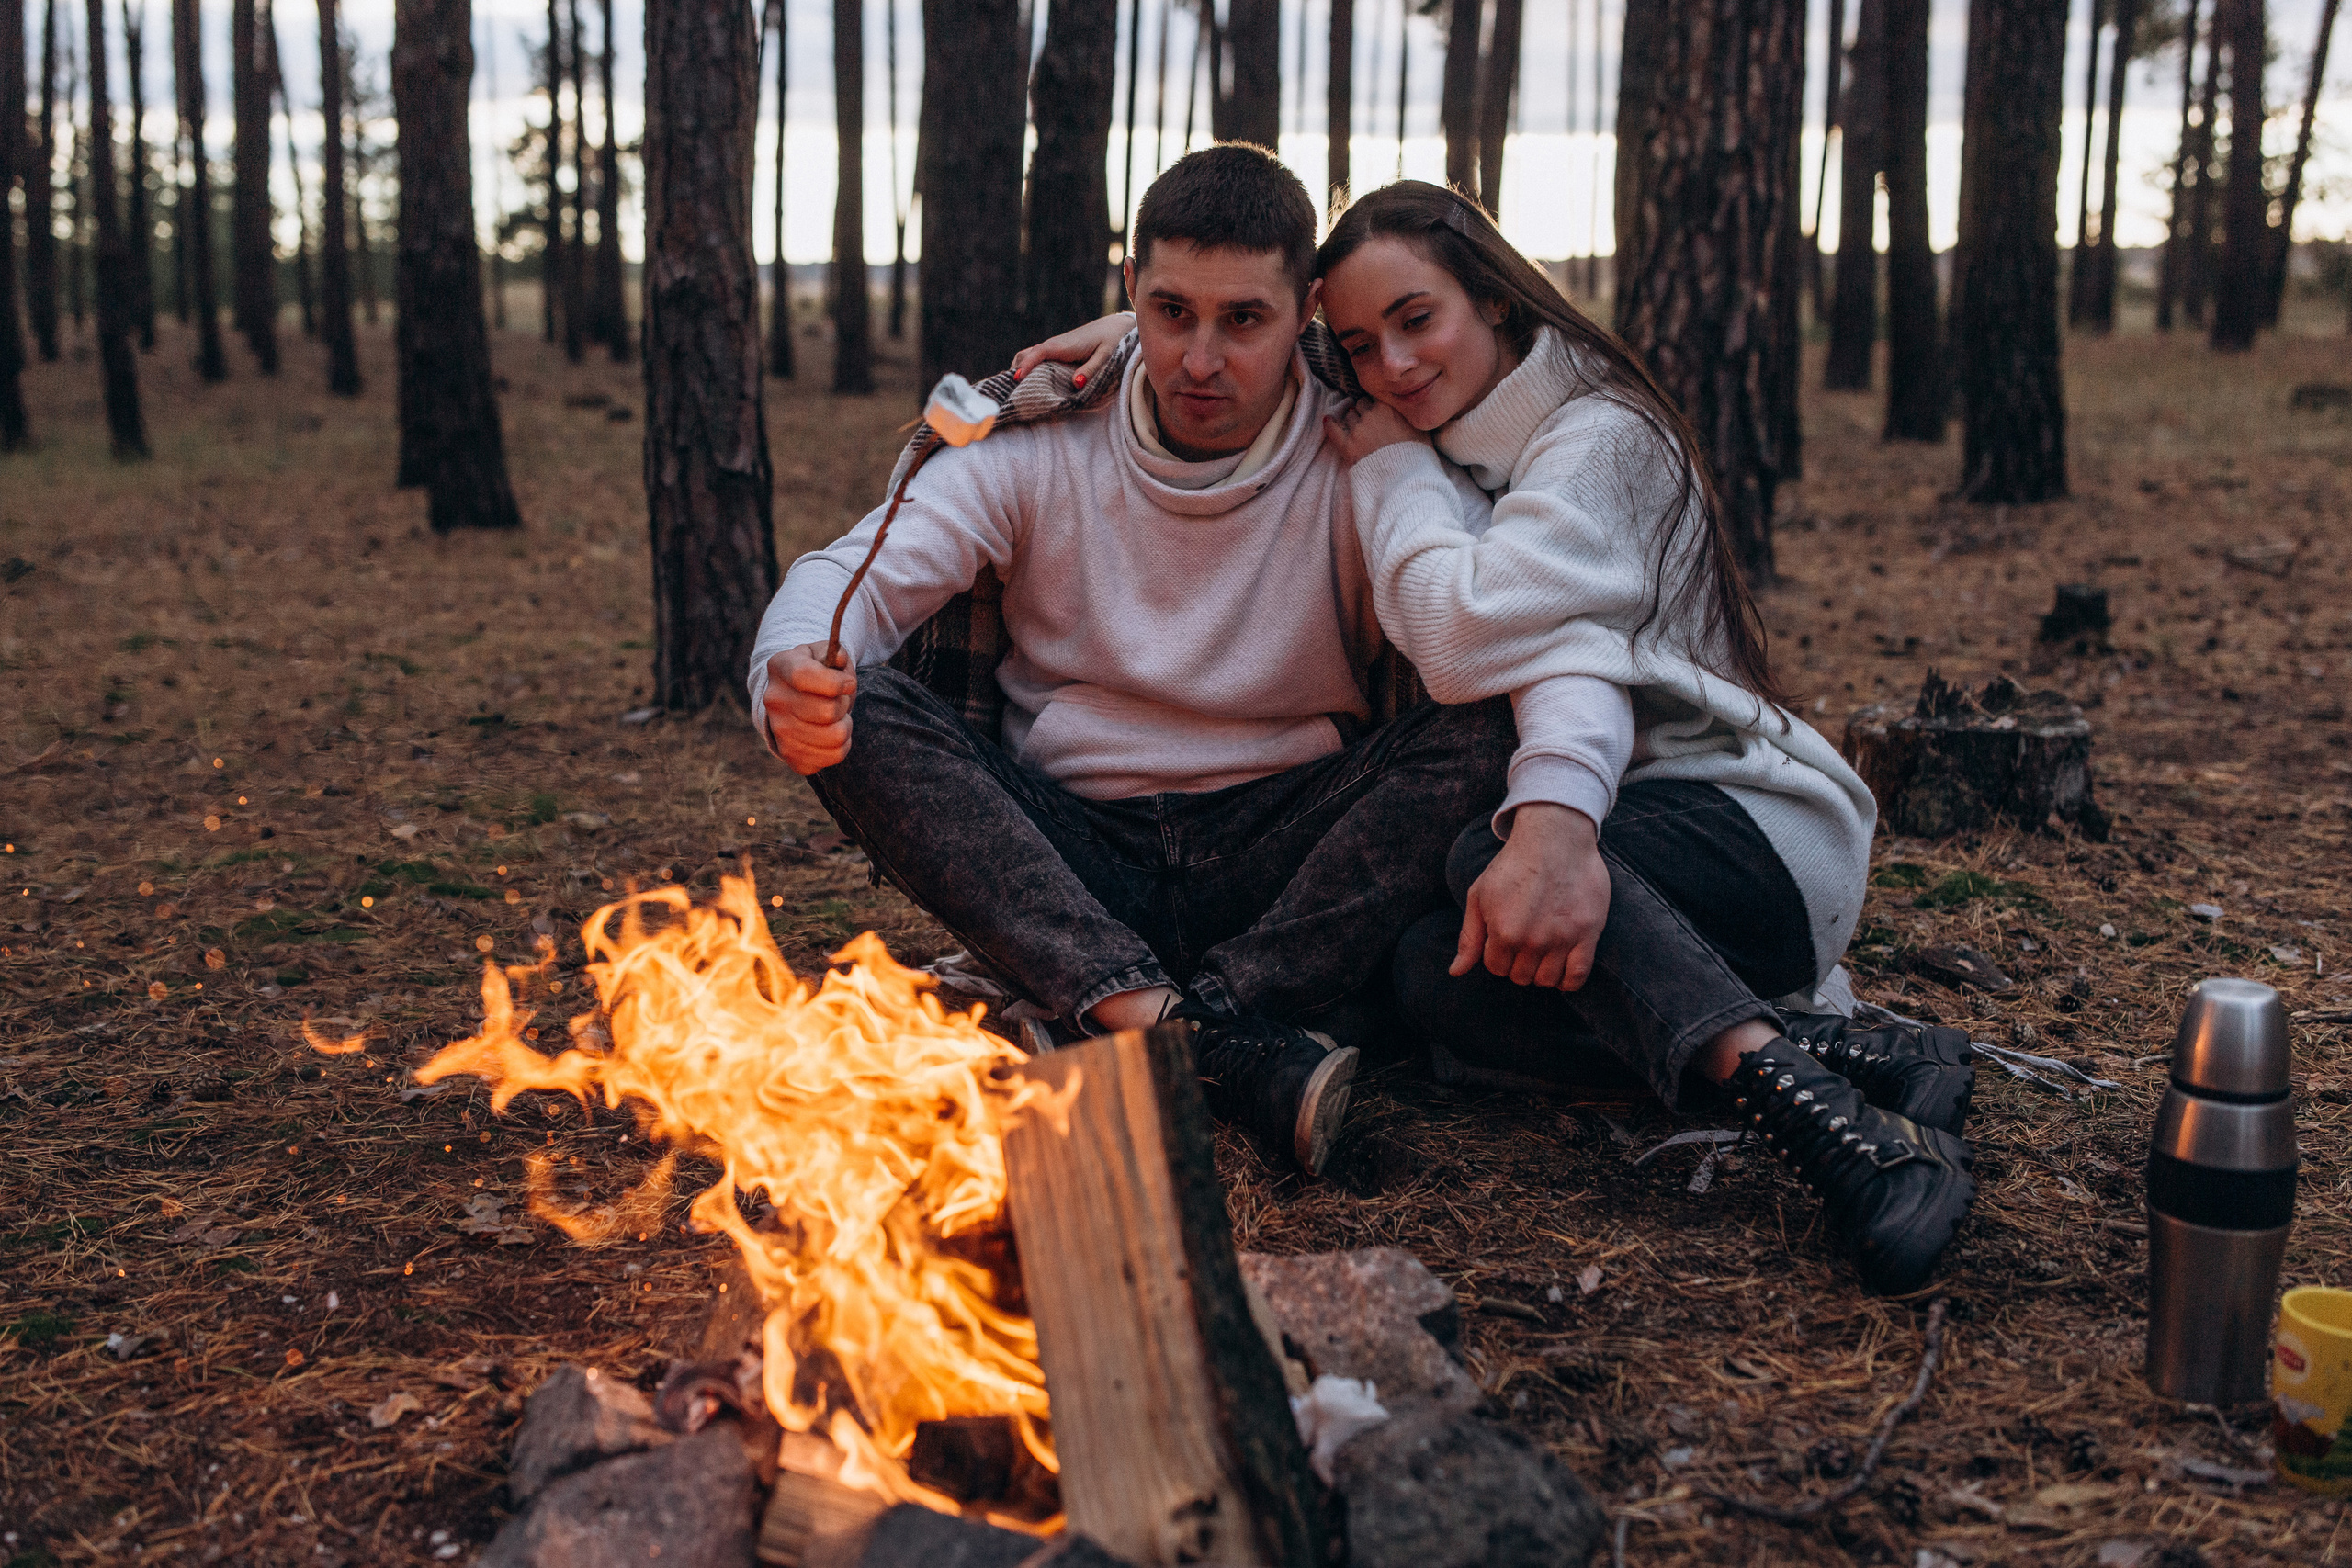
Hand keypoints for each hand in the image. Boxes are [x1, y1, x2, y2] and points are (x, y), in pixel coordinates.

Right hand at [762, 643, 857, 775]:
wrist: (795, 700)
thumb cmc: (818, 674)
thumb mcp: (824, 654)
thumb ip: (834, 652)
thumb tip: (840, 659)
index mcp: (780, 667)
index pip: (804, 676)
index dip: (835, 682)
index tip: (849, 684)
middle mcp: (774, 700)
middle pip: (826, 711)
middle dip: (843, 704)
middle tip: (839, 700)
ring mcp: (779, 730)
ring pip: (836, 736)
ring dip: (845, 725)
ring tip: (836, 717)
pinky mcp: (791, 755)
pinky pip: (835, 755)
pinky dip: (842, 745)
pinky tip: (831, 733)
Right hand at [1010, 312, 1134, 390]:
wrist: (1113, 327)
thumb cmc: (1110, 342)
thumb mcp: (1104, 356)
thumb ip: (1090, 370)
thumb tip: (1076, 383)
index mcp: (1061, 346)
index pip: (1036, 354)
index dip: (1025, 366)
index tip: (1017, 381)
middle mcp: (1053, 344)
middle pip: (1024, 355)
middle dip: (1015, 371)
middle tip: (1009, 392)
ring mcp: (1052, 346)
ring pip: (1027, 356)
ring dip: (1019, 369)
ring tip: (1014, 390)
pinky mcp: (1056, 350)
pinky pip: (1035, 358)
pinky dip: (1026, 367)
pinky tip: (1028, 382)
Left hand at [1321, 398, 1425, 464]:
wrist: (1405, 478)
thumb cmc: (1416, 455)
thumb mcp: (1419, 428)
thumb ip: (1408, 414)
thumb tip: (1407, 408)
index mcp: (1388, 407)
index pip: (1376, 397)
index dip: (1377, 405)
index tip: (1380, 412)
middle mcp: (1370, 415)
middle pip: (1361, 404)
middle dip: (1365, 412)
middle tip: (1371, 423)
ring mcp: (1357, 430)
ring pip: (1349, 416)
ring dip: (1353, 420)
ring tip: (1359, 430)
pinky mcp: (1347, 446)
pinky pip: (1333, 429)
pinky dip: (1330, 424)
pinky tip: (1329, 420)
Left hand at [1452, 805, 1611, 989]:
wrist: (1555, 838)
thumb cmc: (1513, 865)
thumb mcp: (1479, 896)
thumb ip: (1469, 937)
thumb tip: (1455, 972)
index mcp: (1503, 932)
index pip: (1495, 967)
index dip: (1497, 955)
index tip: (1505, 939)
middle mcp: (1532, 941)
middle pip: (1521, 977)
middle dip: (1518, 964)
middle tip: (1524, 942)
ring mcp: (1562, 939)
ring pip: (1547, 980)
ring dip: (1541, 972)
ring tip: (1542, 952)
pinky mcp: (1588, 933)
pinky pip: (1578, 976)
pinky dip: (1568, 982)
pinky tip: (1563, 970)